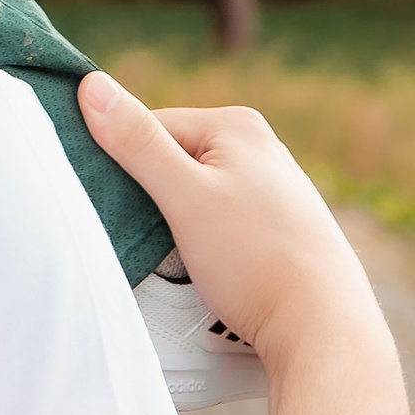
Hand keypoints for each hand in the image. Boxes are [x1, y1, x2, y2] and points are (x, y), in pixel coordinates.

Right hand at [77, 77, 383, 382]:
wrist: (322, 329)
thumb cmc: (257, 261)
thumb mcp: (185, 197)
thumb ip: (137, 143)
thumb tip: (91, 85)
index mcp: (237, 125)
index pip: (150, 129)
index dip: (127, 170)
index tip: (124, 212)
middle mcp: (261, 148)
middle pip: (174, 164)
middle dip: (156, 202)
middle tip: (158, 245)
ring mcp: (274, 189)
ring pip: (197, 198)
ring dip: (181, 229)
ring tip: (190, 265)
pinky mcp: (280, 228)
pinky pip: (222, 224)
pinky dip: (208, 246)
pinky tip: (215, 272)